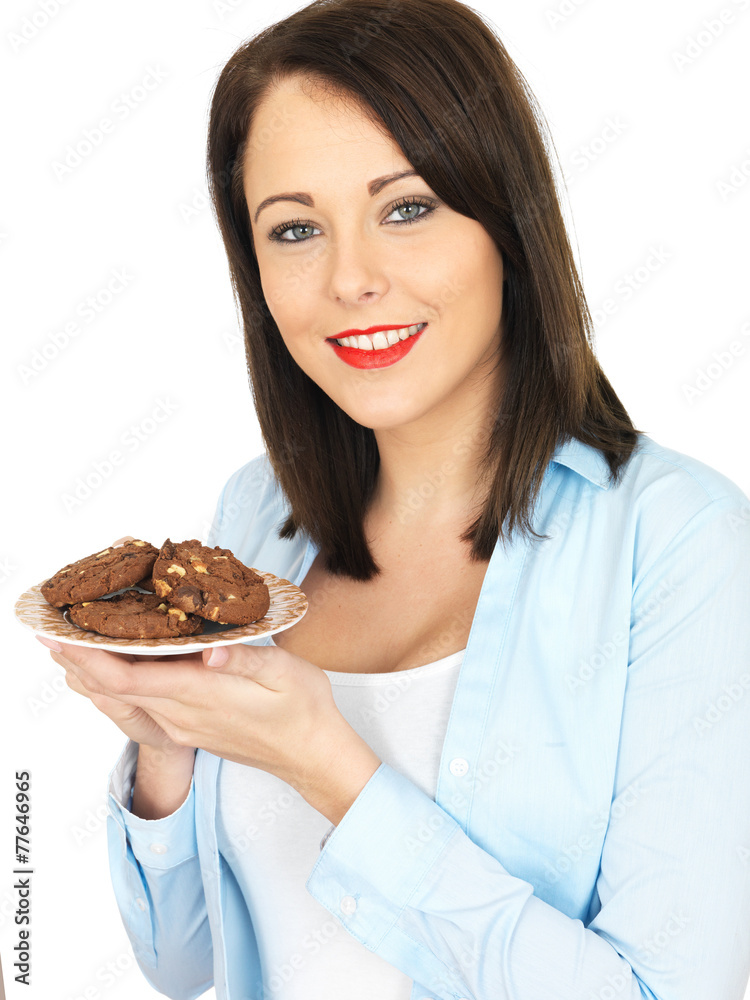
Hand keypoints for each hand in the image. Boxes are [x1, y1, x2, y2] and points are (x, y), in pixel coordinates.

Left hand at [42, 639, 381, 822]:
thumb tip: (211, 650)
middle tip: (50, 633)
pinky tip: (113, 672)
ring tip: (68, 649)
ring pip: (123, 702)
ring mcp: (183, 727)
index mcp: (201, 696)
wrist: (312, 755)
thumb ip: (244, 658)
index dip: (90, 660)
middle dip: (78, 662)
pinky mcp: (189, 730)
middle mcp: (182, 716)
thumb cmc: (303, 710)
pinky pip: (140, 708)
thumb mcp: (284, 672)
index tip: (63, 637)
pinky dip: (116, 687)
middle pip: (114, 691)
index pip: (129, 680)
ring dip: (92, 676)